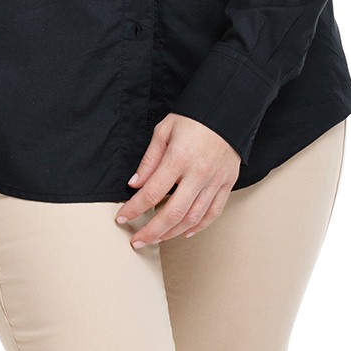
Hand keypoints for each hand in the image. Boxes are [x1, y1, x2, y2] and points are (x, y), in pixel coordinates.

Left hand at [115, 113, 241, 247]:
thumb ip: (149, 159)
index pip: (152, 192)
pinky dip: (199, 227)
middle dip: (151, 231)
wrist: (227, 109)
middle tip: (137, 241)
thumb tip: (135, 184)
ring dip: (172, 233)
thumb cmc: (194, 118)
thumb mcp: (164, 131)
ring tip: (157, 238)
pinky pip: (213, 213)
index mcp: (179, 158)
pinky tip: (185, 232)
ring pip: (193, 218)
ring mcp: (215, 181)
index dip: (134, 209)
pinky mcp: (227, 184)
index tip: (123, 217)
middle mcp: (198, 173)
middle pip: (173, 213)